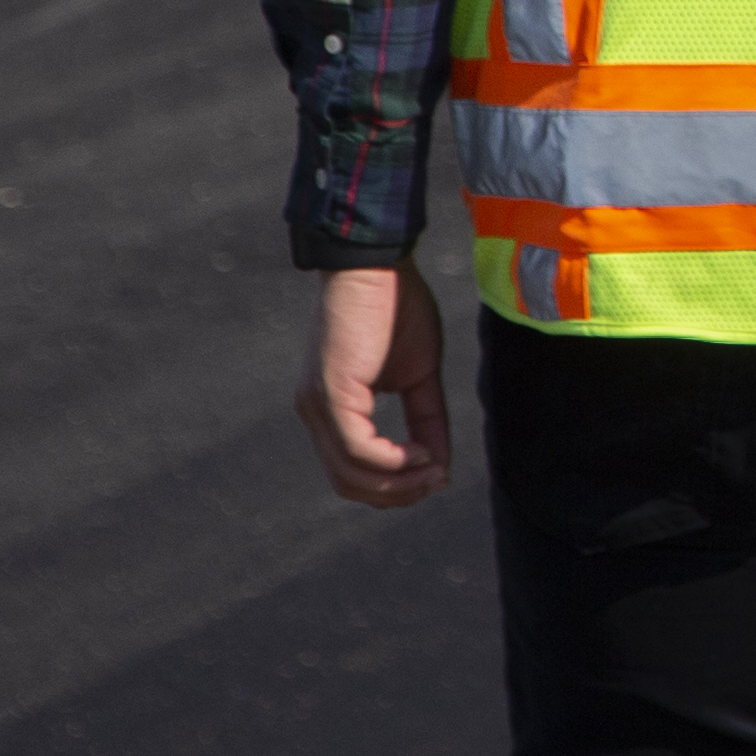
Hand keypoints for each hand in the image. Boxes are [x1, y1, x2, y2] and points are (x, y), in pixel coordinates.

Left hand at [300, 262, 450, 507]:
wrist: (378, 262)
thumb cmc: (397, 306)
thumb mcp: (420, 371)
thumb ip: (426, 416)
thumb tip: (440, 462)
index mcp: (332, 409)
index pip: (353, 471)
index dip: (395, 485)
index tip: (436, 476)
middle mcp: (315, 413)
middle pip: (349, 483)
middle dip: (397, 493)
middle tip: (437, 480)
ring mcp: (318, 406)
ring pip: (351, 473)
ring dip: (398, 482)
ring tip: (434, 470)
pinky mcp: (331, 393)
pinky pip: (358, 447)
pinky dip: (392, 460)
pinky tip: (422, 453)